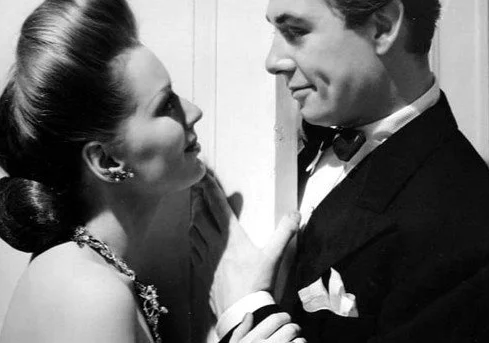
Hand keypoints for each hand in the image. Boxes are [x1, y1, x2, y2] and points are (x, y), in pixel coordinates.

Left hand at [190, 169, 299, 315]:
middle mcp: (215, 244)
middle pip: (200, 215)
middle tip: (199, 190)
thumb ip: (284, 232)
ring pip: (194, 231)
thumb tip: (295, 214)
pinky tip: (197, 241)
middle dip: (199, 200)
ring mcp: (206, 258)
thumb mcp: (274, 256)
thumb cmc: (257, 284)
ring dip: (195, 219)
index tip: (204, 176)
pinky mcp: (201, 272)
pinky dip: (194, 240)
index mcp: (231, 237)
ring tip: (197, 211)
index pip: (217, 206)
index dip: (210, 188)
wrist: (240, 312)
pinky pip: (193, 250)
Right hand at [231, 313, 305, 342]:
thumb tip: (248, 314)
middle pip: (290, 328)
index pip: (276, 319)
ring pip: (300, 341)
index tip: (286, 320)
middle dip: (294, 329)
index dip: (284, 317)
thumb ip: (241, 331)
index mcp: (254, 339)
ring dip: (300, 342)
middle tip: (294, 332)